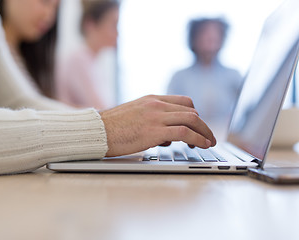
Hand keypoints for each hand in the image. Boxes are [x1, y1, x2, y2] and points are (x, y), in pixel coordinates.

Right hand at [100, 95, 216, 156]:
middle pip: (191, 110)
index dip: (194, 115)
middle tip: (208, 136)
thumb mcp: (135, 116)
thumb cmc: (112, 127)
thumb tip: (168, 136)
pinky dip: (197, 138)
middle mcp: (156, 105)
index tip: (197, 126)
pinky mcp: (153, 131)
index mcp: (151, 99)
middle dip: (203, 125)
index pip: (183, 102)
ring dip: (204, 132)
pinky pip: (184, 132)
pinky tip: (201, 145)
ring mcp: (155, 116)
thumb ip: (154, 122)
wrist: (97, 131)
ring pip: (191, 119)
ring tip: (208, 142)